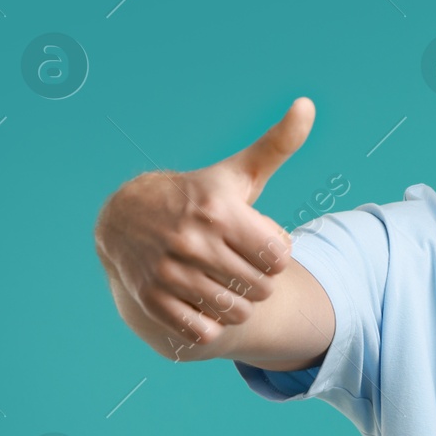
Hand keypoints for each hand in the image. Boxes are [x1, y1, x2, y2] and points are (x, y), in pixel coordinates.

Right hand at [94, 98, 313, 355]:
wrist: (127, 217)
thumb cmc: (201, 198)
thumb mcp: (238, 172)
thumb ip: (278, 144)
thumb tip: (307, 104)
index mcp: (219, 211)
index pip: (279, 257)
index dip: (276, 255)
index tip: (260, 245)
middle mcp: (191, 240)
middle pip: (260, 288)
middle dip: (259, 282)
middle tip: (243, 268)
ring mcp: (167, 271)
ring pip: (234, 312)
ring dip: (238, 306)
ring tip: (227, 286)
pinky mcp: (149, 298)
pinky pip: (200, 331)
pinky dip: (209, 325)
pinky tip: (203, 302)